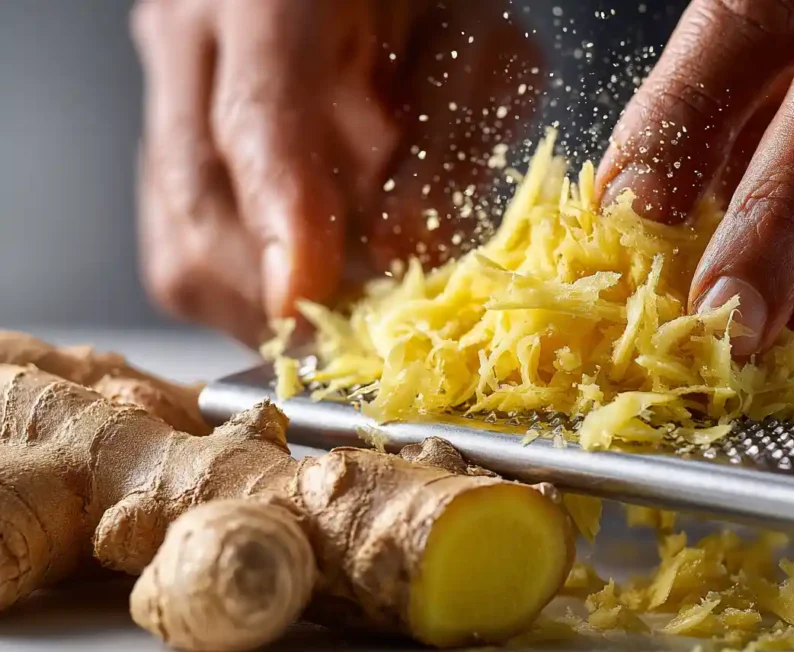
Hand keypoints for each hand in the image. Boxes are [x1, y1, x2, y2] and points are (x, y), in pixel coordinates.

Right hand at [133, 0, 540, 345]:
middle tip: (360, 328)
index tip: (305, 294)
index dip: (279, 216)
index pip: (255, 116)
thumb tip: (398, 254)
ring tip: (344, 299)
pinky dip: (251, 291)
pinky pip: (183, 250)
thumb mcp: (477, 55)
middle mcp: (192, 38)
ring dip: (267, 300)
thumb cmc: (435, 8)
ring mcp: (168, 94)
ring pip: (182, 242)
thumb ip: (446, 149)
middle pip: (201, 198)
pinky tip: (308, 279)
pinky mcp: (165, 145)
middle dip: (279, 288)